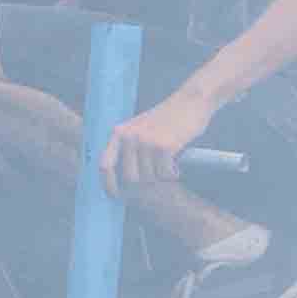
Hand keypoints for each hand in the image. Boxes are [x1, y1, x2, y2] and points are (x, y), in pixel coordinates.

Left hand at [102, 85, 219, 202]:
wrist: (190, 101)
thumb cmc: (167, 118)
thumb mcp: (139, 127)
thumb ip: (128, 148)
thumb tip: (123, 182)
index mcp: (119, 133)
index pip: (105, 165)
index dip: (108, 184)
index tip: (116, 196)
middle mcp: (129, 136)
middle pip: (131, 178)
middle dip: (146, 181)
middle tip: (157, 173)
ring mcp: (146, 141)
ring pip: (149, 178)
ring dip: (161, 176)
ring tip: (168, 162)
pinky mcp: (164, 146)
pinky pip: (165, 174)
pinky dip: (172, 173)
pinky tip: (177, 164)